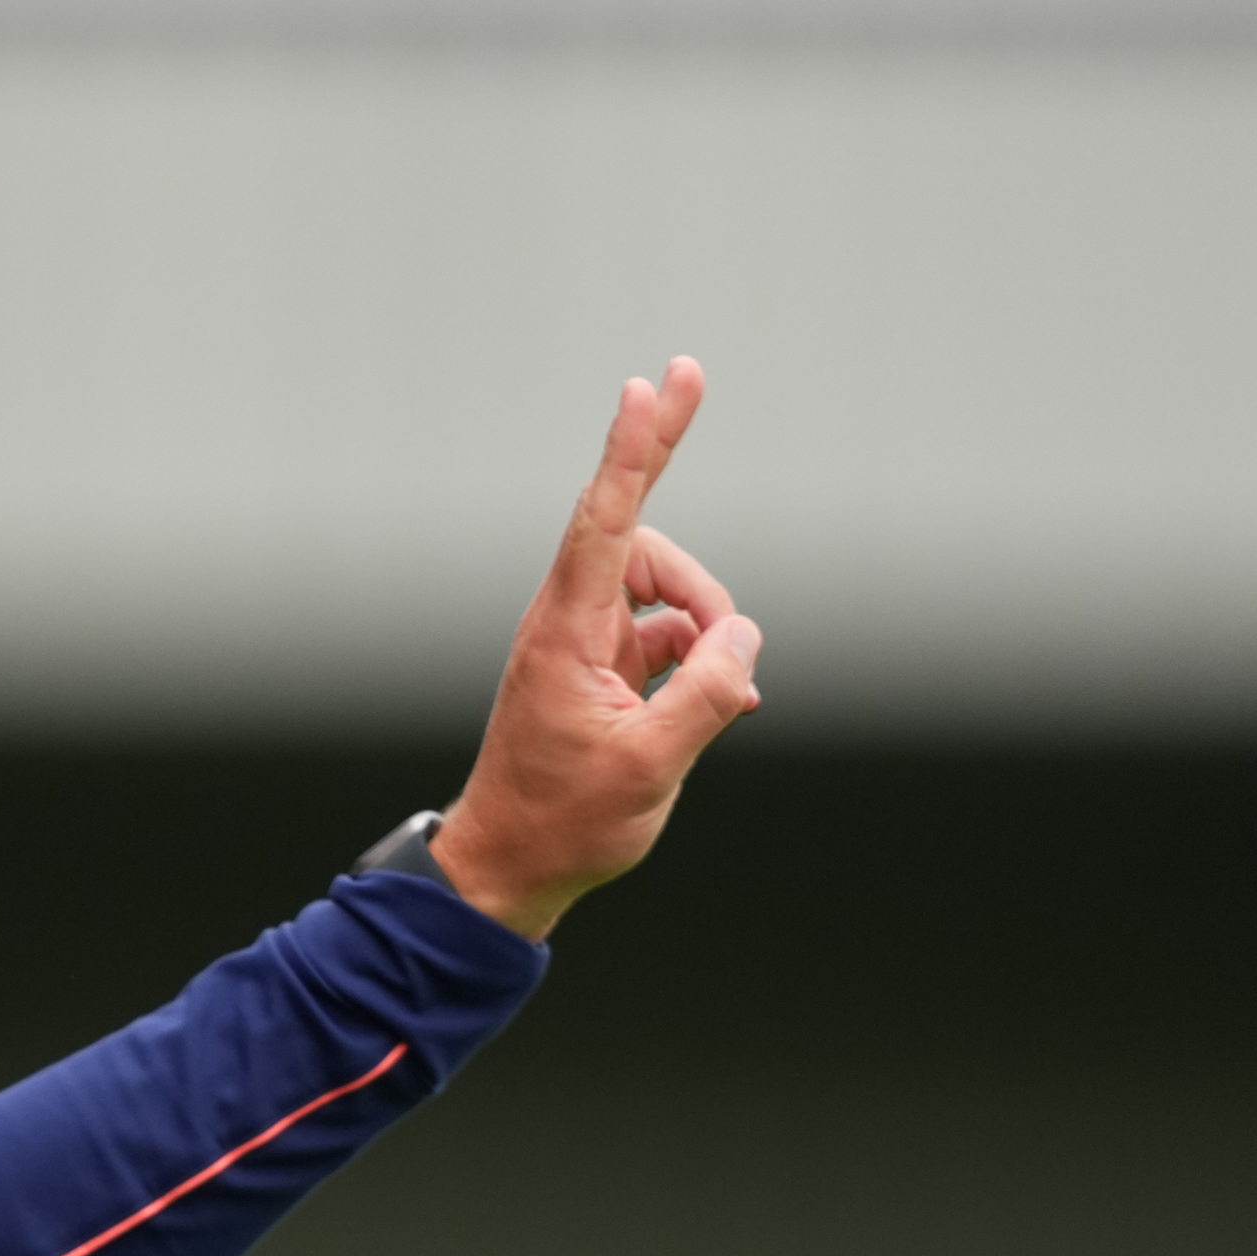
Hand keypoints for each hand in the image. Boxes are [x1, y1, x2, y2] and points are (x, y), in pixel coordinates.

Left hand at [426, 357, 760, 939]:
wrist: (512, 869)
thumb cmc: (566, 824)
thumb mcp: (650, 767)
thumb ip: (708, 694)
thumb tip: (744, 638)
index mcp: (565, 635)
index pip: (604, 523)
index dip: (632, 451)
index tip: (648, 387)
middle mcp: (571, 624)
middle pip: (649, 549)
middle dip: (702, 588)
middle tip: (725, 606)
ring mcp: (587, 646)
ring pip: (669, 599)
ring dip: (708, 635)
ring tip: (722, 698)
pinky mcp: (604, 671)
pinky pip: (670, 641)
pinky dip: (703, 664)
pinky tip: (730, 704)